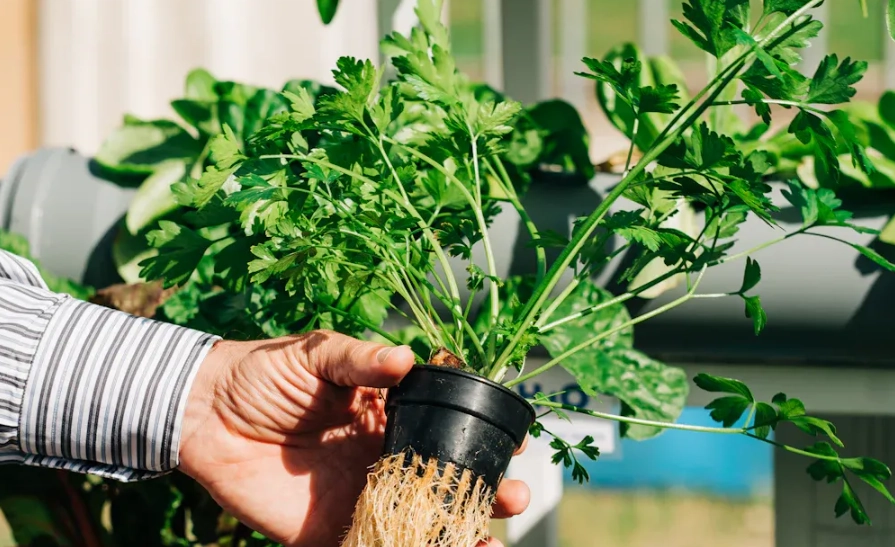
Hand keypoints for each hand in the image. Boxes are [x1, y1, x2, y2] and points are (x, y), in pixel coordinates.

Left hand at [178, 330, 529, 545]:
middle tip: (513, 496)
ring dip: (457, 533)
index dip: (481, 436)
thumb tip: (408, 359)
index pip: (445, 428)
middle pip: (443, 481)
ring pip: (418, 522)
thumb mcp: (316, 353)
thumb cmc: (262, 372)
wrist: (203, 413)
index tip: (517, 443)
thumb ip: (360, 360)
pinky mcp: (328, 531)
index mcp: (386, 414)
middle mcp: (381, 458)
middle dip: (483, 491)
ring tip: (490, 540)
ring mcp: (358, 497)